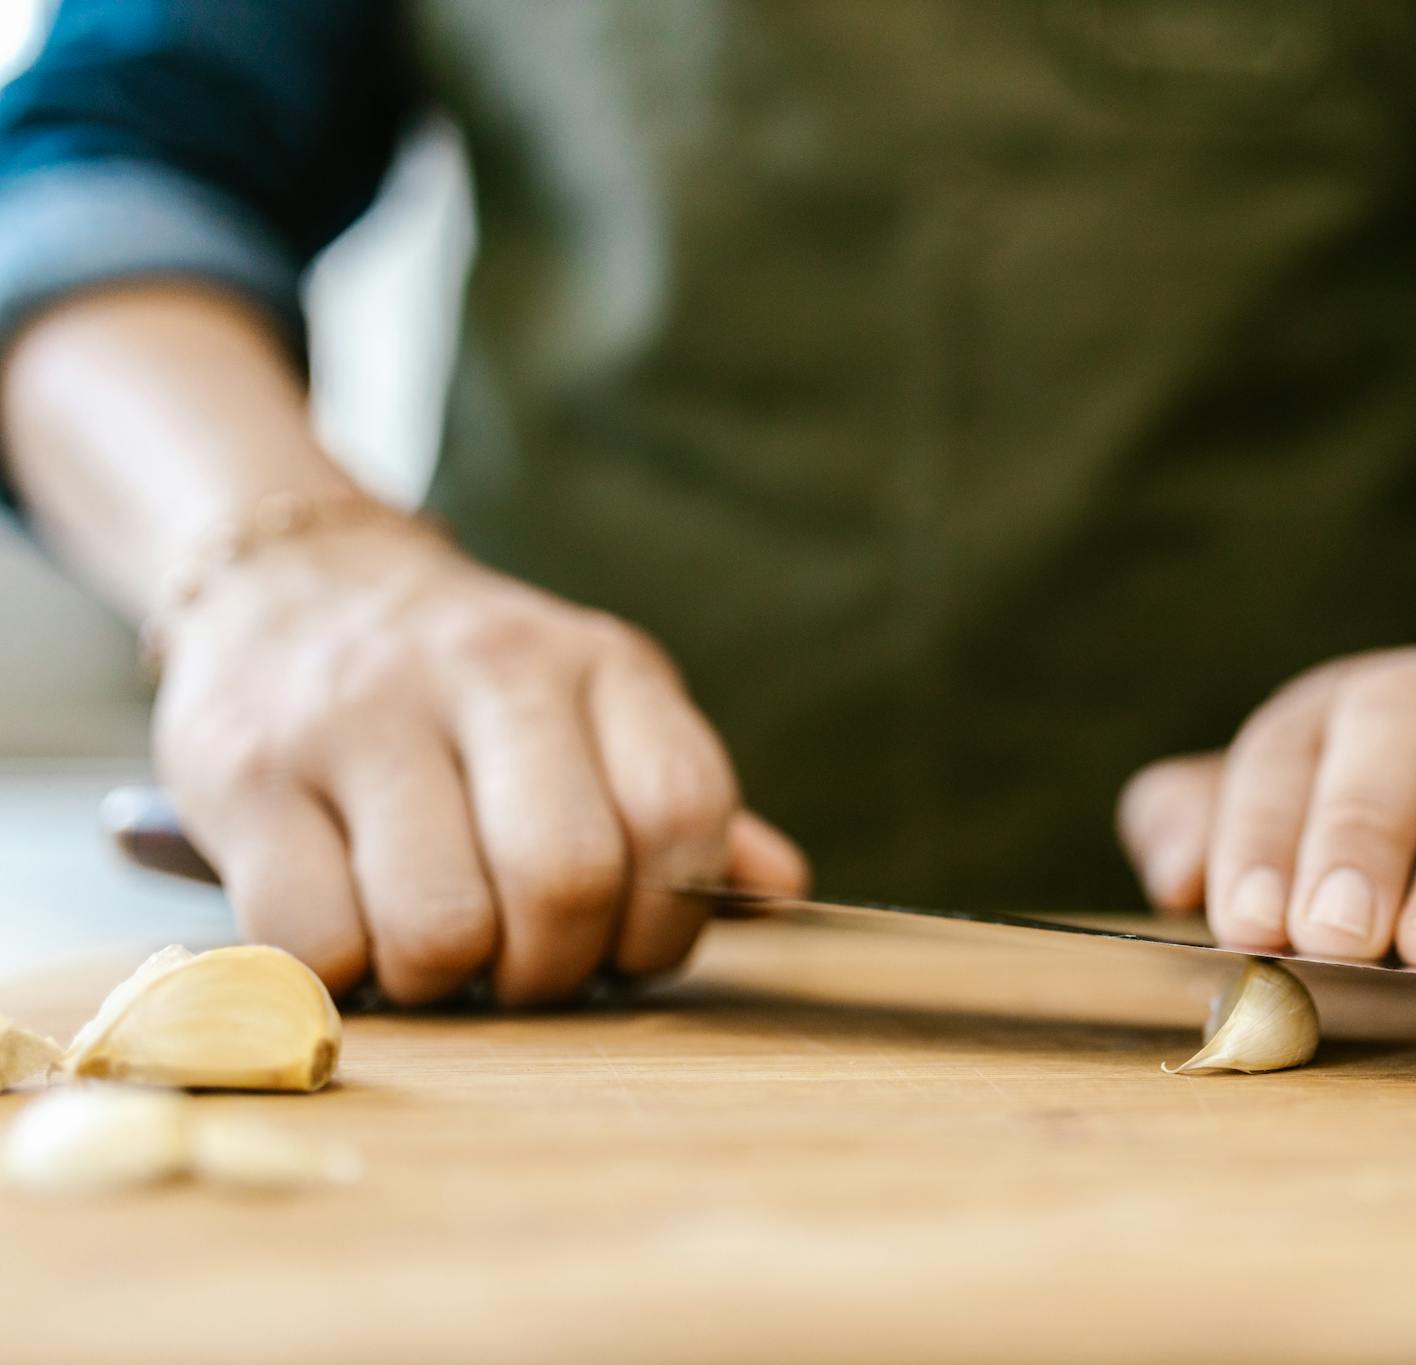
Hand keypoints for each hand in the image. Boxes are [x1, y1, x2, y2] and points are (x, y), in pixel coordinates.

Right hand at [151, 520, 807, 1004]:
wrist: (295, 578)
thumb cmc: (476, 692)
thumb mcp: (600, 711)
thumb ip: (679, 802)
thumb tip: (781, 887)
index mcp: (603, 665)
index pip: (682, 810)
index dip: (666, 921)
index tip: (623, 947)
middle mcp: (490, 672)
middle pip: (566, 880)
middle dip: (552, 968)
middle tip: (521, 965)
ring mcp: (360, 716)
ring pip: (440, 924)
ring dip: (445, 979)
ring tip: (433, 949)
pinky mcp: (243, 771)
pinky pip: (314, 939)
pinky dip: (342, 974)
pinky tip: (350, 934)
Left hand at [1117, 642, 1415, 970]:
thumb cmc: (1367, 824)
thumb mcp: (1273, 820)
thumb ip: (1196, 830)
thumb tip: (1171, 877)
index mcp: (1338, 710)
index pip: (1284, 755)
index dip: (1259, 837)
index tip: (1246, 926)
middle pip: (1392, 736)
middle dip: (1357, 836)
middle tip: (1333, 937)